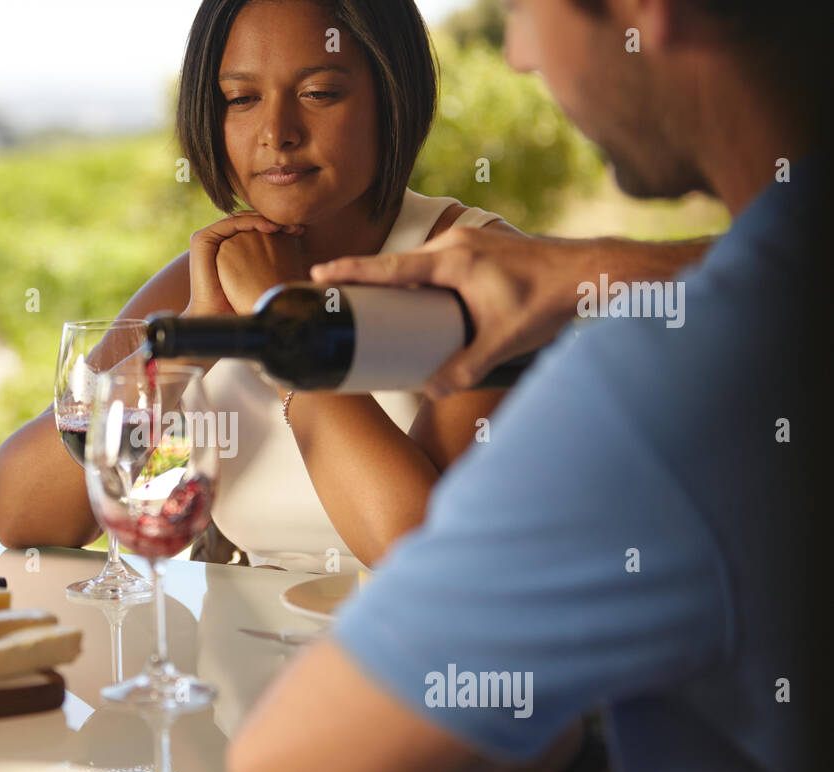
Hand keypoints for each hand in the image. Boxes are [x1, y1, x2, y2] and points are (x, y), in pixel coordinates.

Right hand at [186, 212, 303, 316]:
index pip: (255, 229)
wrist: (222, 316)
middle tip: (296, 226)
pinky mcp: (202, 239)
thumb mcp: (263, 273)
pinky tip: (270, 227)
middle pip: (249, 222)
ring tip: (285, 226)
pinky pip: (231, 224)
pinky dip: (251, 222)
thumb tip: (300, 241)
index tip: (299, 231)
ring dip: (265, 220)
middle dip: (273, 222)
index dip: (277, 227)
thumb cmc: (244, 302)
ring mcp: (210, 238)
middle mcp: (219, 241)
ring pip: (241, 221)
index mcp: (230, 247)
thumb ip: (273, 257)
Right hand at [310, 227, 585, 400]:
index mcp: (454, 260)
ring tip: (375, 301)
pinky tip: (422, 295)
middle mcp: (457, 243)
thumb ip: (465, 368)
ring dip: (398, 278)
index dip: (352, 271)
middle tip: (337, 292)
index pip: (390, 266)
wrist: (590, 274)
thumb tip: (431, 392)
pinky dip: (422, 276)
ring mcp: (471, 241)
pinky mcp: (482, 247)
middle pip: (400, 263)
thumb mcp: (502, 342)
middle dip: (367, 277)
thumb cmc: (548, 301)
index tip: (320, 272)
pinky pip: (439, 260)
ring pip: (421, 262)